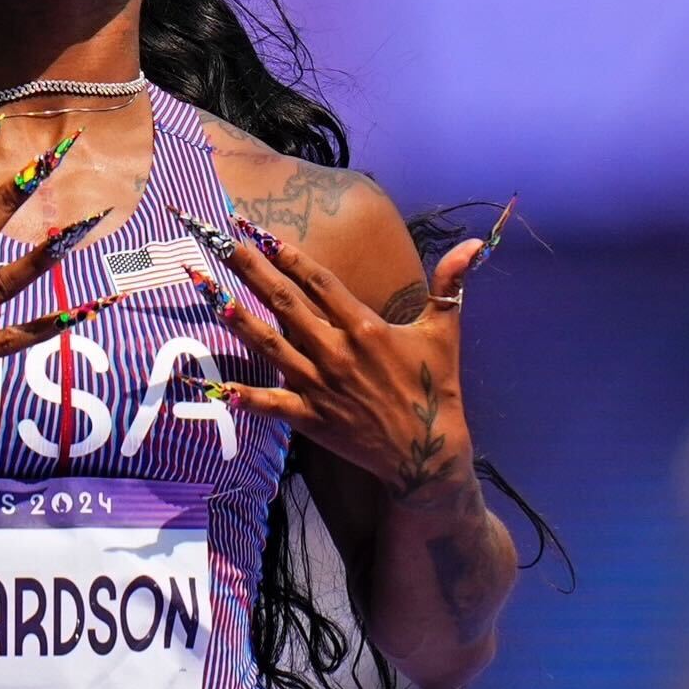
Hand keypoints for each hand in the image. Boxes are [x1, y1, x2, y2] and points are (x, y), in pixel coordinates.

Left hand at [212, 233, 487, 507]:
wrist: (427, 455)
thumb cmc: (435, 388)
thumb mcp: (445, 332)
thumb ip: (451, 284)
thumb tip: (475, 241)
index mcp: (365, 327)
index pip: (320, 283)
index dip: (291, 256)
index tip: (262, 232)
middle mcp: (337, 352)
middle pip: (286, 303)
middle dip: (252, 271)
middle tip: (222, 244)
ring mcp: (320, 386)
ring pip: (272, 346)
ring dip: (241, 321)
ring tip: (213, 297)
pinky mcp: (311, 418)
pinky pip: (274, 404)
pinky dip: (249, 397)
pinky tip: (222, 388)